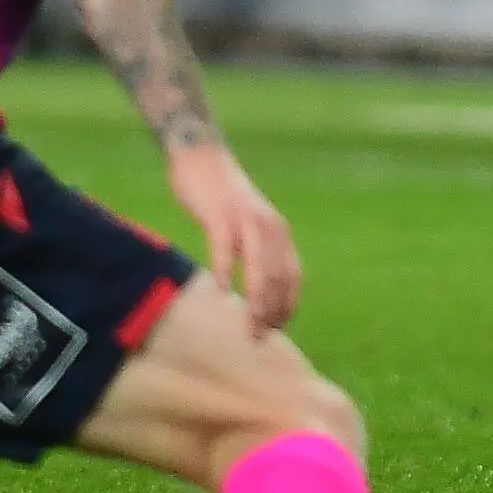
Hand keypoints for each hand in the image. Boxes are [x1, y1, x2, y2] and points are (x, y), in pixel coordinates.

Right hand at [167, 143, 299, 332]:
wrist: (201, 154)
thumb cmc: (220, 196)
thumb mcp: (246, 225)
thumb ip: (255, 252)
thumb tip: (259, 288)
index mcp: (278, 232)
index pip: (291, 277)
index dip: (286, 306)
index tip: (275, 330)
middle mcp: (269, 226)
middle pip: (278, 277)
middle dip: (271, 311)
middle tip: (257, 337)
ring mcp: (245, 219)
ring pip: (258, 266)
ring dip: (256, 299)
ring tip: (249, 324)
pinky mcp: (220, 213)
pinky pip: (224, 246)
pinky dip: (225, 269)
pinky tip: (221, 291)